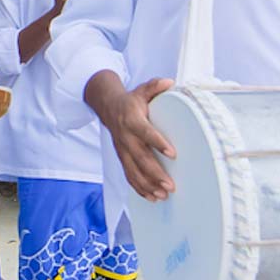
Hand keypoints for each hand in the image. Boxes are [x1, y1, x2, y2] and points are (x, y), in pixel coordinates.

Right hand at [95, 76, 176, 200]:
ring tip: (163, 195)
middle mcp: (125, 137)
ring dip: (148, 185)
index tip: (172, 153)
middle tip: (170, 185)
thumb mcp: (142, 90)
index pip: (145, 132)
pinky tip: (152, 197)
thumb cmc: (130, 101)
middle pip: (140, 157)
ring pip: (133, 170)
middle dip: (155, 173)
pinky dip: (139, 188)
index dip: (158, 142)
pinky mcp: (122, 158)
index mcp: (131, 119)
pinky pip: (129, 176)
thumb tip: (168, 82)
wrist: (107, 107)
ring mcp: (122, 149)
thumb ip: (154, 86)